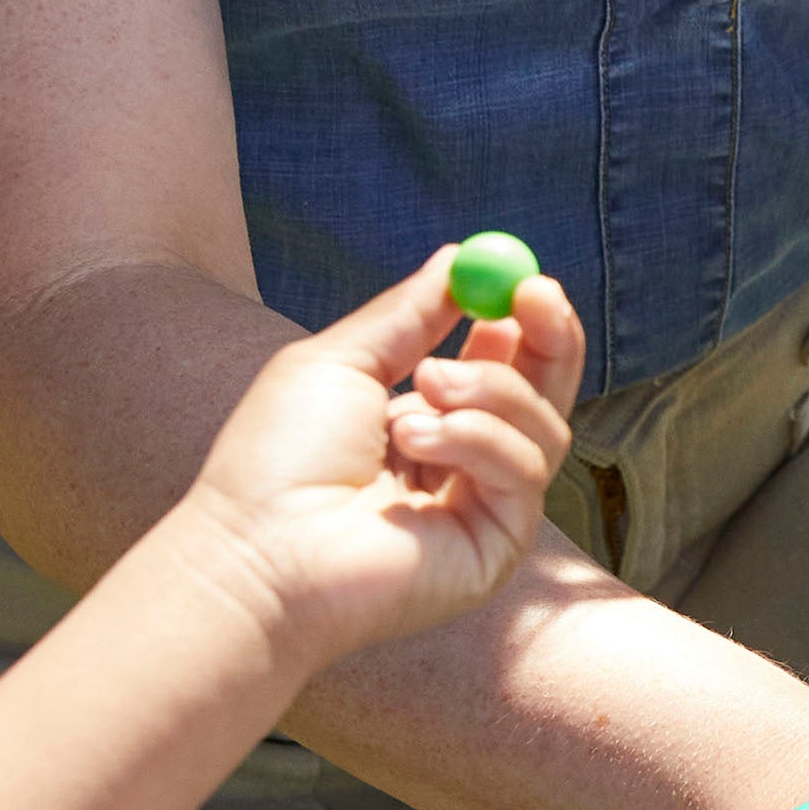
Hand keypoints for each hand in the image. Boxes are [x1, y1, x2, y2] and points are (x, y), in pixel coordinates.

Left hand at [172, 248, 585, 674]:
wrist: (260, 550)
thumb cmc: (277, 461)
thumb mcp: (340, 363)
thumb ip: (407, 315)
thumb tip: (456, 259)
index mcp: (424, 424)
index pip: (502, 368)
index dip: (523, 323)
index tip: (525, 279)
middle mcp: (462, 468)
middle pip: (544, 398)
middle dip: (549, 341)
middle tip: (538, 295)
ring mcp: (484, 509)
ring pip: (540, 428)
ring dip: (485, 392)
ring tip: (414, 396)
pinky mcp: (499, 545)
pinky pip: (524, 470)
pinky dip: (476, 440)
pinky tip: (413, 443)